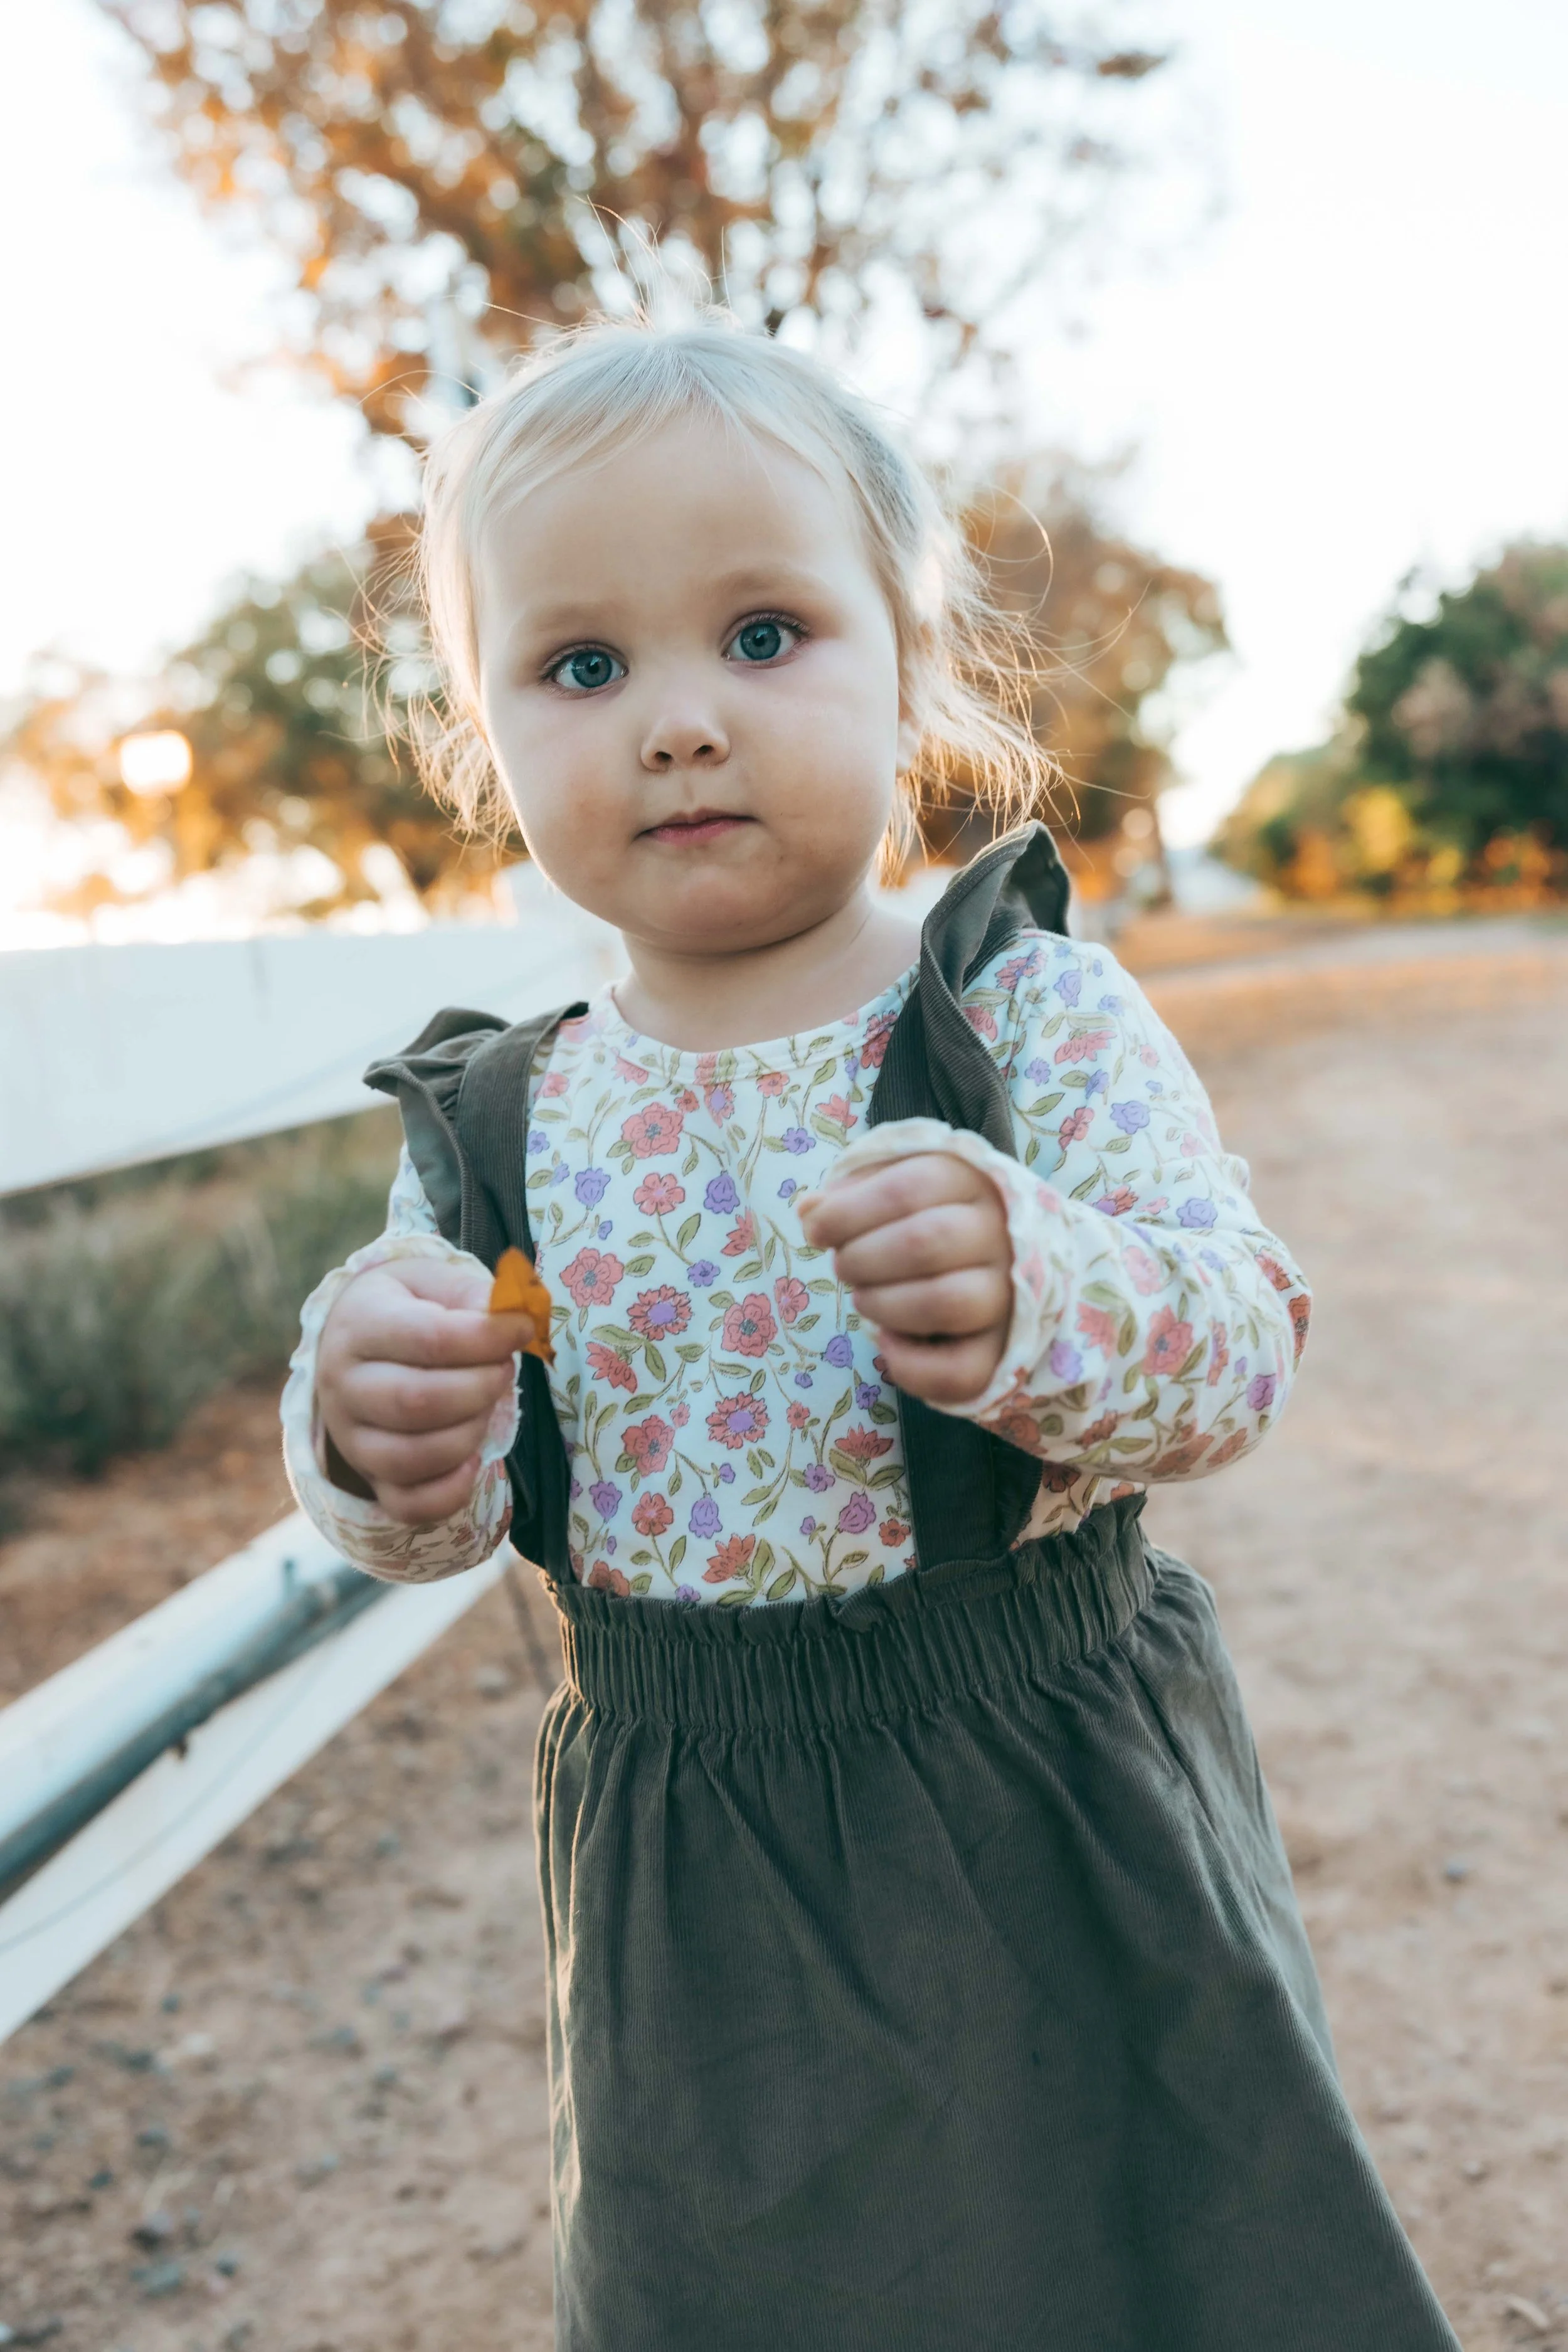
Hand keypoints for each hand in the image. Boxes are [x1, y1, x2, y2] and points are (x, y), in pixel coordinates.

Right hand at [317, 1258, 534, 1524]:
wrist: (355, 1339)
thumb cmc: (407, 1306)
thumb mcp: (434, 1282)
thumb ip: (475, 1294)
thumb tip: (515, 1317)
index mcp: (360, 1325)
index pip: (428, 1339)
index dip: (487, 1338)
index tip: (522, 1329)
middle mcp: (343, 1385)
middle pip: (417, 1402)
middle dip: (481, 1388)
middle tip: (504, 1369)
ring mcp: (350, 1438)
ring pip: (411, 1456)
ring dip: (470, 1434)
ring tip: (487, 1404)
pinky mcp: (368, 1477)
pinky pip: (407, 1505)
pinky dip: (450, 1491)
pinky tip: (473, 1460)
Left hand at [797, 1153, 1011, 1405]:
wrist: (994, 1257)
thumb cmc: (927, 1215)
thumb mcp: (892, 1185)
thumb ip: (851, 1193)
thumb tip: (809, 1211)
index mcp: (970, 1181)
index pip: (908, 1187)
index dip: (848, 1213)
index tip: (815, 1230)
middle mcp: (1000, 1235)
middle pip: (926, 1242)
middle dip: (862, 1259)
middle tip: (844, 1267)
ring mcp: (1009, 1296)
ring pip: (949, 1303)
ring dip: (885, 1306)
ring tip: (865, 1300)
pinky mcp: (1003, 1351)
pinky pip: (962, 1371)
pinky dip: (912, 1366)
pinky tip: (887, 1343)